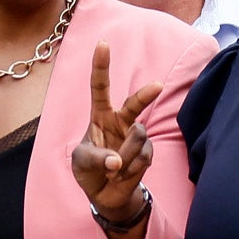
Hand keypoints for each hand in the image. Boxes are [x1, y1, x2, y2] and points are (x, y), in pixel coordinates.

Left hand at [71, 45, 163, 238]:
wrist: (105, 195)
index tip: (103, 43)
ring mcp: (135, 136)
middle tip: (157, 86)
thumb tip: (117, 162)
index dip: (101, 65)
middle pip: (134, 104)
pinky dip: (130, 170)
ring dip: (124, 157)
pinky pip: (143, 157)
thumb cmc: (88, 171)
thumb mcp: (81, 162)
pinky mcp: (147, 152)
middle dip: (145, 95)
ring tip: (114, 171)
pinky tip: (122, 176)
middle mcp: (120, 121)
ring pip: (137, 137)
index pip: (100, 86)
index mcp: (100, 116)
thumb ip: (96, 159)